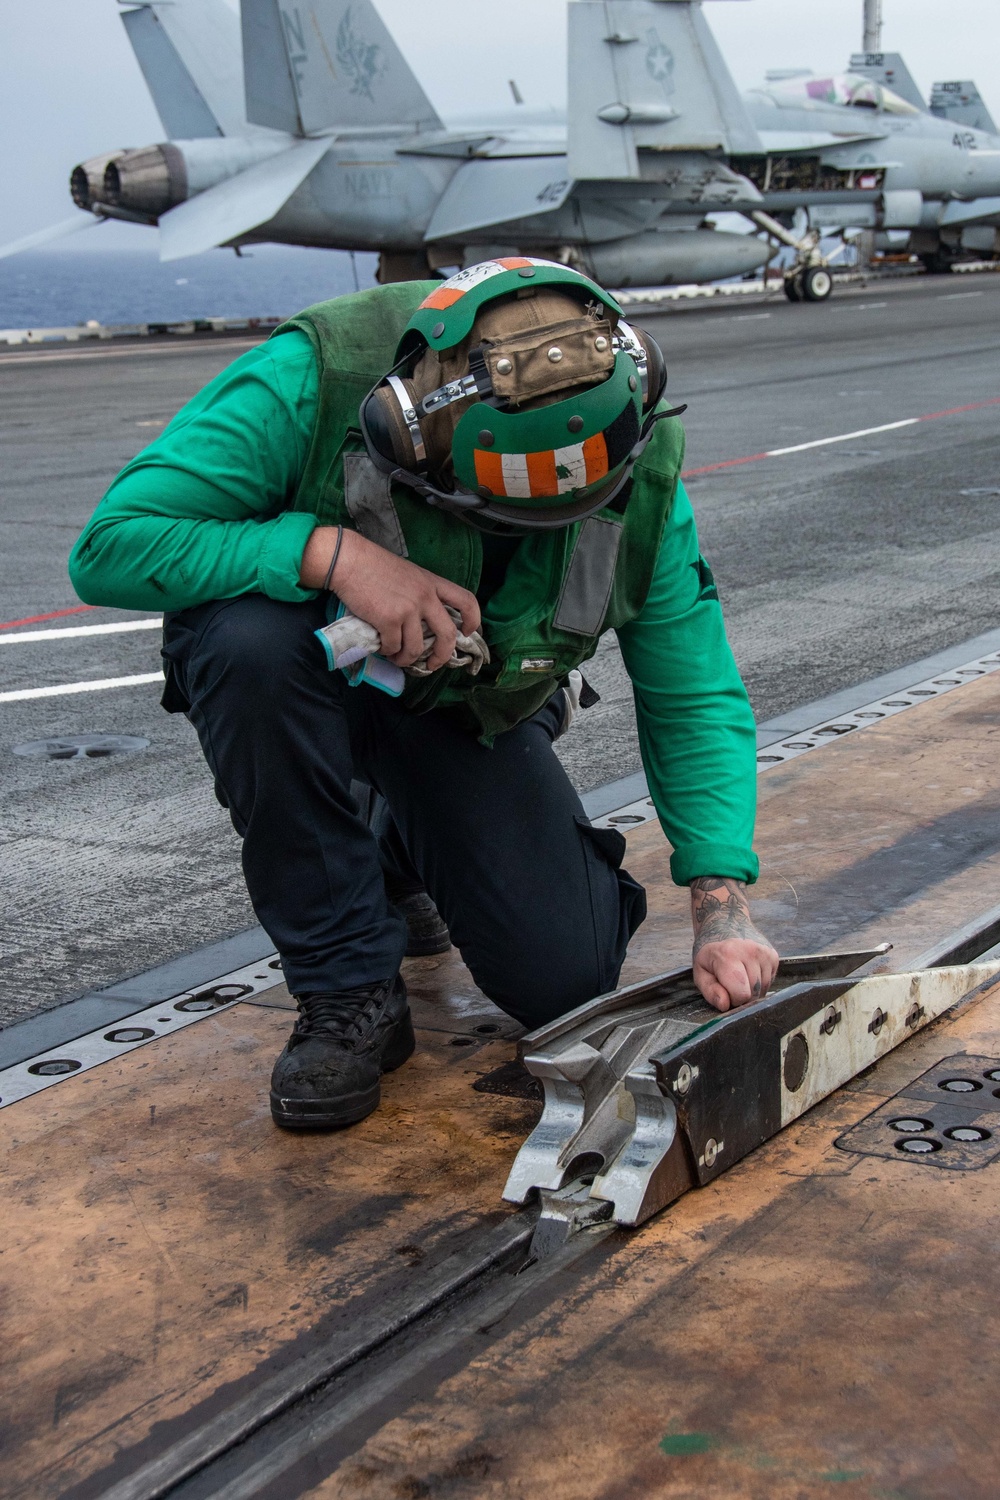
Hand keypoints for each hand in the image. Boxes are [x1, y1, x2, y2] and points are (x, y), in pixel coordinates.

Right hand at [300, 527, 480, 671]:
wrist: (349, 561)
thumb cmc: (373, 566)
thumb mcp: (408, 574)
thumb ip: (419, 593)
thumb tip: (421, 623)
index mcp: (432, 583)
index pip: (466, 600)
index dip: (472, 620)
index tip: (466, 632)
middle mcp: (425, 597)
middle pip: (447, 635)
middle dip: (442, 656)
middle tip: (432, 664)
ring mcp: (408, 610)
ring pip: (416, 649)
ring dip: (406, 659)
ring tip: (397, 657)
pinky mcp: (389, 620)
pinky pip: (393, 647)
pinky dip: (388, 652)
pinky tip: (382, 647)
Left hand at [689, 876, 778, 1012]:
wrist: (724, 925)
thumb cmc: (711, 953)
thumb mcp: (700, 971)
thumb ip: (711, 991)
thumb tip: (725, 1005)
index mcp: (729, 954)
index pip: (742, 994)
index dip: (732, 1000)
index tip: (724, 990)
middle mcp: (751, 951)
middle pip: (753, 994)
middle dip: (741, 995)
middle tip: (730, 982)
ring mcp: (765, 952)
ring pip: (763, 990)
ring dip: (751, 990)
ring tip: (739, 975)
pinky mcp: (774, 955)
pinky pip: (770, 982)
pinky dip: (760, 982)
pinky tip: (749, 971)